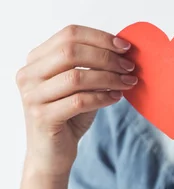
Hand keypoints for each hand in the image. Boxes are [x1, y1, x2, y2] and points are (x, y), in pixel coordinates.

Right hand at [16, 25, 137, 174]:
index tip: (125, 47)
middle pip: (71, 51)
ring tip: (128, 83)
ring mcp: (32, 96)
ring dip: (109, 78)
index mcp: (36, 60)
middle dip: (106, 57)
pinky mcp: (42, 117)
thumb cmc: (69, 116)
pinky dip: (103, 97)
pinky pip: (79, 101)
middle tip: (129, 66)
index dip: (100, 38)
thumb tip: (123, 51)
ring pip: (76, 76)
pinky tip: (117, 98)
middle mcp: (28, 75)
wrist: (51, 154)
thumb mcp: (81, 86)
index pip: (69, 34)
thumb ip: (92, 66)